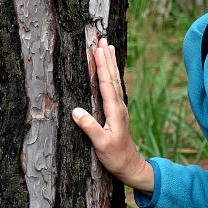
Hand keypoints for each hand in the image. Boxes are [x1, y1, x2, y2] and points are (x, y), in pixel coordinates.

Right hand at [72, 38, 153, 193]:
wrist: (131, 166)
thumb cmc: (116, 157)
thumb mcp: (101, 145)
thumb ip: (90, 127)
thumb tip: (75, 110)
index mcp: (114, 111)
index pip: (107, 83)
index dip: (101, 66)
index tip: (98, 50)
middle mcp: (119, 106)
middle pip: (112, 77)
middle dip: (107, 58)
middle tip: (103, 40)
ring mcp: (120, 108)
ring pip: (115, 80)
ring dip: (111, 63)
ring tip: (109, 47)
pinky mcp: (118, 112)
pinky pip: (114, 87)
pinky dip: (112, 75)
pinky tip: (110, 70)